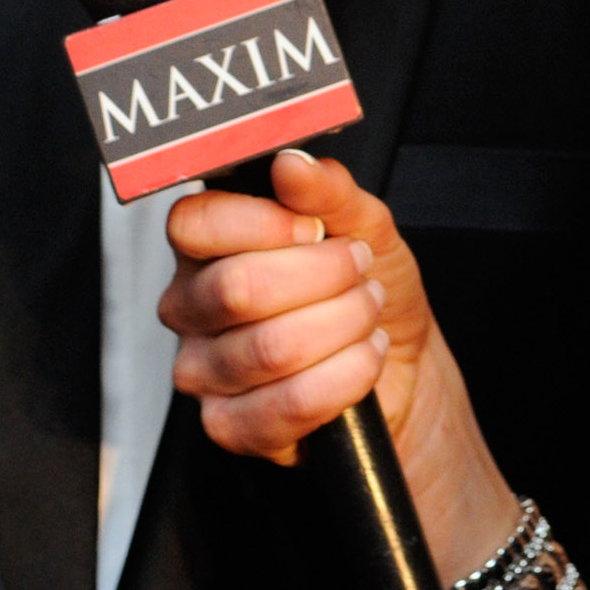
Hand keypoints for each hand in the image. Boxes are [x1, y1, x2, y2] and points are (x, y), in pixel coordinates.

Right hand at [159, 149, 519, 576]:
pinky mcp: (229, 426)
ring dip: (343, 324)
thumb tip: (291, 163)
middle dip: (322, 277)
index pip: (195, 225)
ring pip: (272, 348)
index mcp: (204, 246)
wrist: (399, 358)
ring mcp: (203, 371)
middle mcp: (190, 306)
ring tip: (366, 312)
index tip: (315, 229)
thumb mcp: (363, 222)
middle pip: (237, 288)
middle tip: (357, 270)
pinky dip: (346, 377)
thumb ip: (326, 188)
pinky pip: (289, 404)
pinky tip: (363, 357)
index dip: (264, 224)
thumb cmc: (367, 282)